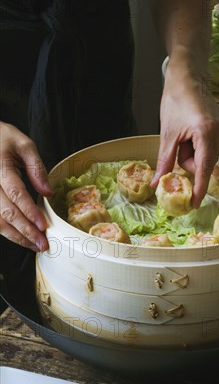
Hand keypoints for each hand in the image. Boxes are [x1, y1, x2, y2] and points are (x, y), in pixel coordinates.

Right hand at [0, 122, 52, 250]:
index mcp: (0, 167)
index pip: (16, 193)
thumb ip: (37, 168)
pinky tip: (20, 238)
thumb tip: (48, 193)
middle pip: (6, 212)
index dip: (29, 211)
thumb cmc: (3, 138)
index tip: (43, 226)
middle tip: (42, 243)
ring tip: (34, 245)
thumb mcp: (23, 144)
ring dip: (16, 236)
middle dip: (25, 231)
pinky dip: (6, 232)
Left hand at [151, 71, 218, 207]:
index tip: (194, 204)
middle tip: (181, 141)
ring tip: (188, 133)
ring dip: (194, 153)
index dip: (198, 189)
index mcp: (206, 133)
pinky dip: (201, 147)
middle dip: (188, 160)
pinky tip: (197, 132)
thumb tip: (158, 183)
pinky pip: (212, 151)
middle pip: (203, 165)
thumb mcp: (167, 134)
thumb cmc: (177, 100)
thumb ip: (165, 162)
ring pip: (207, 159)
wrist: (189, 80)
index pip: (203, 169)